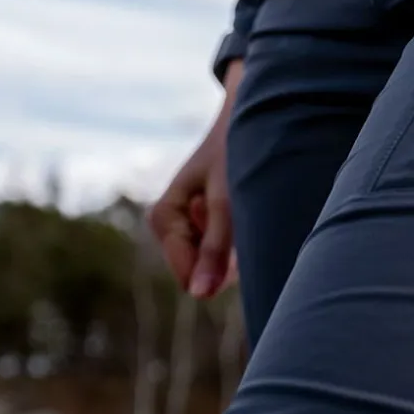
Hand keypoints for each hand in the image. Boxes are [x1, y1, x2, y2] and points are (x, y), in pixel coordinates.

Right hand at [147, 60, 243, 297]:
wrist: (250, 117)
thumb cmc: (234, 153)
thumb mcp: (227, 200)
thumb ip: (216, 248)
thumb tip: (199, 296)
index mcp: (163, 218)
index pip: (189, 274)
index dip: (219, 264)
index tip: (237, 223)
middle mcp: (174, 228)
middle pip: (206, 272)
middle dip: (230, 252)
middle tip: (240, 206)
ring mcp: (194, 229)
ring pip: (222, 266)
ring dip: (241, 243)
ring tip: (242, 200)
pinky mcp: (214, 228)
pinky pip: (233, 252)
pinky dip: (246, 236)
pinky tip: (247, 205)